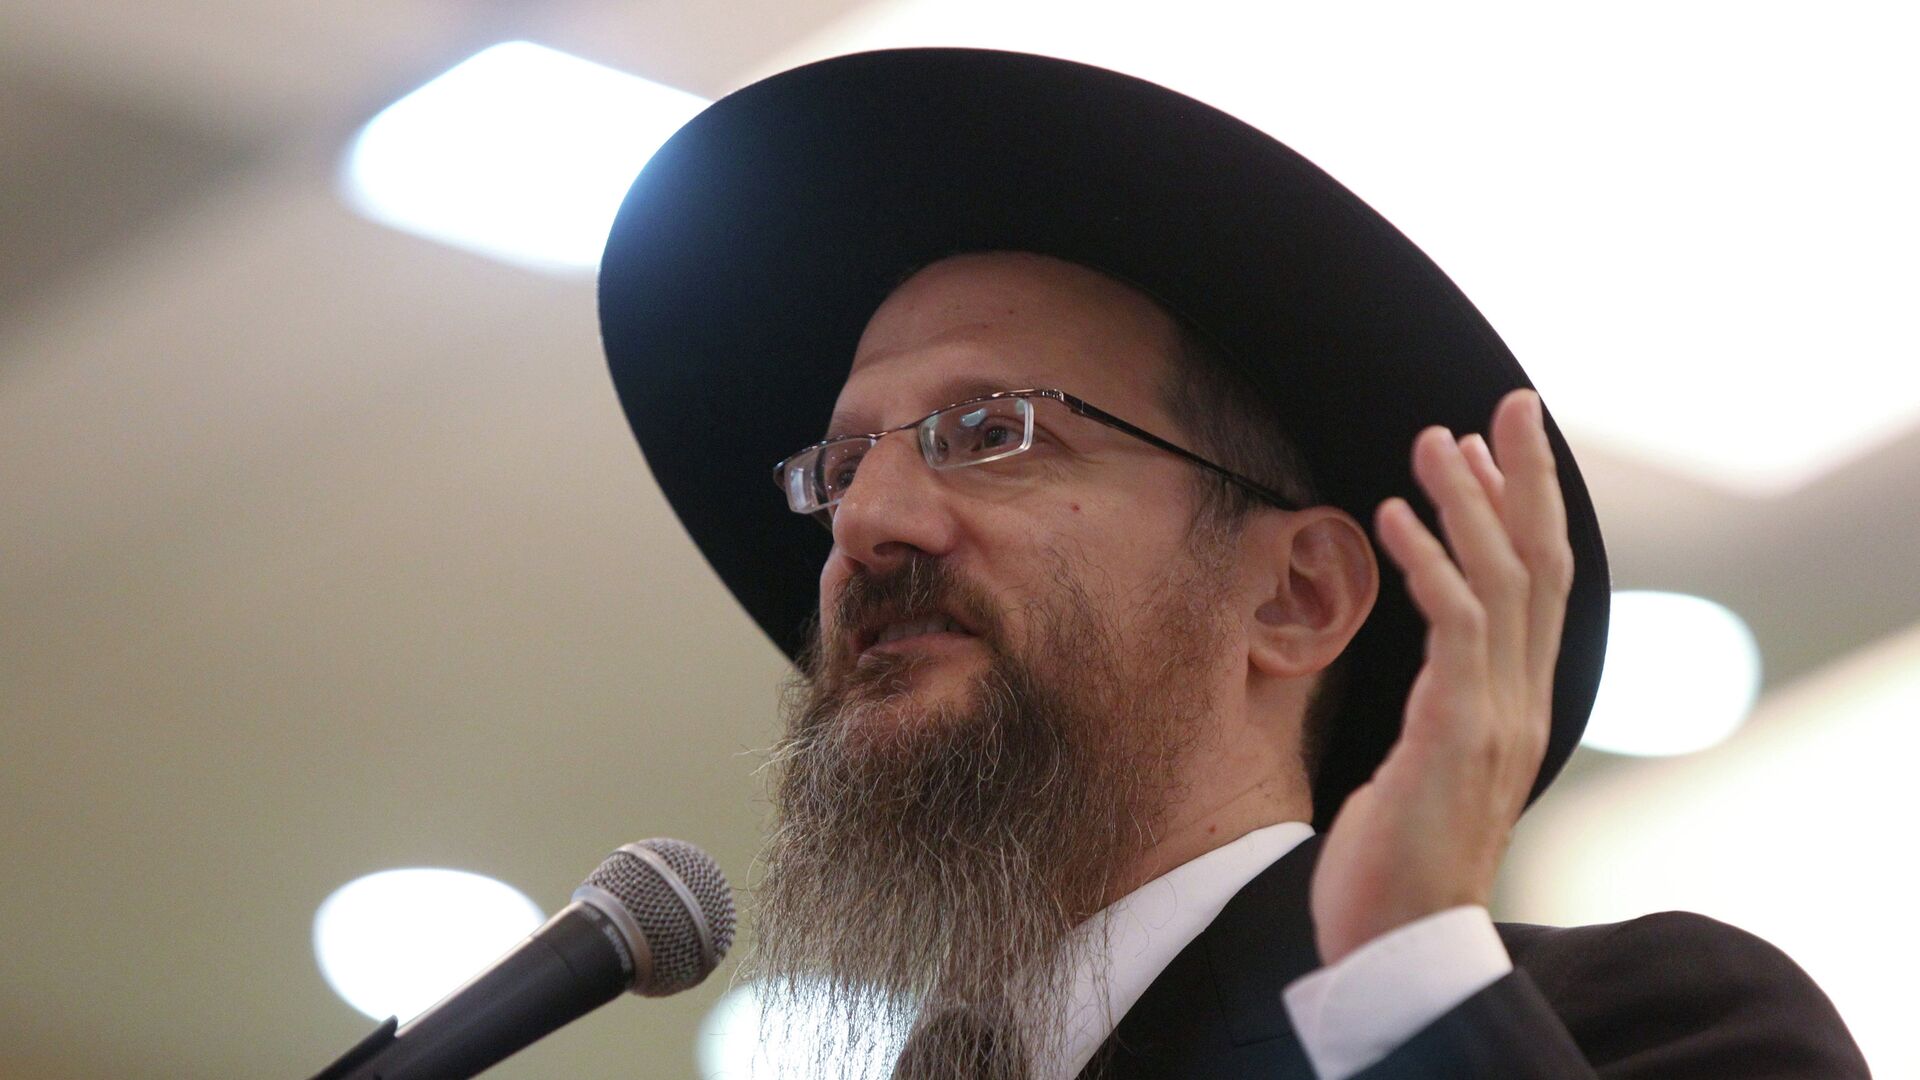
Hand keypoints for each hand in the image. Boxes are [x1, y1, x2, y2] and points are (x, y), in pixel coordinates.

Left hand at [1310, 388, 1574, 965]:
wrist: (1401, 946)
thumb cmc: (1399, 861)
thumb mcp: (1426, 765)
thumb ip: (1442, 706)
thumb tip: (1431, 658)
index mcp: (1517, 706)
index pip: (1539, 587)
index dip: (1529, 509)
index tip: (1503, 442)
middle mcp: (1521, 703)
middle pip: (1541, 565)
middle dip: (1525, 478)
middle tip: (1505, 404)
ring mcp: (1496, 717)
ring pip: (1502, 582)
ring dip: (1469, 502)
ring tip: (1433, 438)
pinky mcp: (1456, 732)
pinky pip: (1455, 627)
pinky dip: (1431, 561)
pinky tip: (1395, 514)